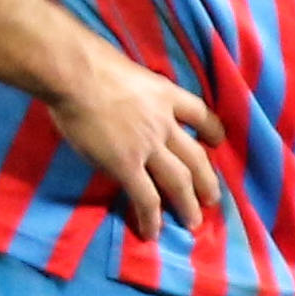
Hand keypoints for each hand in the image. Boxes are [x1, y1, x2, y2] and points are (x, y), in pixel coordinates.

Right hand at [47, 43, 224, 237]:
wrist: (76, 74)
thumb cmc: (90, 63)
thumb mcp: (127, 70)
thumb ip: (134, 90)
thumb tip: (122, 99)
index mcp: (164, 95)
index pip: (199, 113)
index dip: (212, 129)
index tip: (217, 140)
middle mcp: (164, 123)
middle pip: (195, 156)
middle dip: (207, 179)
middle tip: (212, 198)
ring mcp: (148, 146)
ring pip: (179, 180)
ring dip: (188, 203)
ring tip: (193, 222)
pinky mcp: (126, 166)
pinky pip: (145, 197)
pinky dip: (151, 217)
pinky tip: (152, 232)